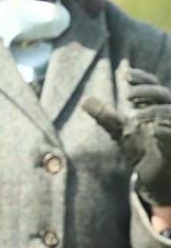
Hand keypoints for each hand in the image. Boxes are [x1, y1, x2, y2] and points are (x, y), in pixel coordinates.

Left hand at [82, 67, 170, 206]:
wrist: (152, 174)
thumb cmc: (139, 148)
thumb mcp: (119, 130)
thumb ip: (105, 116)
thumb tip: (84, 100)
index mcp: (155, 105)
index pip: (151, 84)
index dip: (140, 77)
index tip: (124, 74)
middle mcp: (167, 112)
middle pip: (161, 94)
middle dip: (145, 92)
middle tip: (126, 94)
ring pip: (169, 112)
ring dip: (150, 111)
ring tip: (131, 115)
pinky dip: (163, 131)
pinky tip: (152, 130)